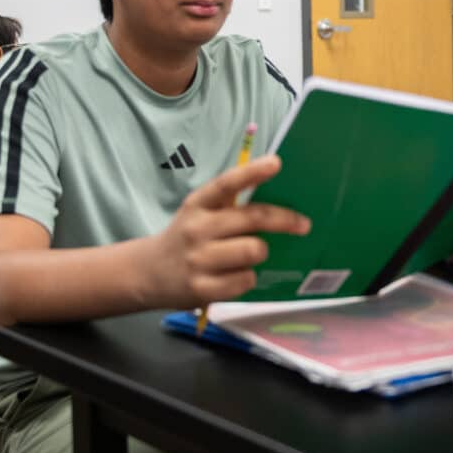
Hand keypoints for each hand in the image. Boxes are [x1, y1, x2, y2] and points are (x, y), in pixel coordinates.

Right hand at [146, 154, 310, 307]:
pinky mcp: (201, 288)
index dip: (252, 172)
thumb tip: (278, 204)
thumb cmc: (188, 237)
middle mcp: (197, 228)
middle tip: (303, 224)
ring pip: (254, 251)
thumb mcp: (199, 212)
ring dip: (260, 253)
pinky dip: (247, 278)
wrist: (149, 272)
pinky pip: (245, 281)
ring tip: (251, 254)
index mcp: (199, 203)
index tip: (276, 163)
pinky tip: (236, 276)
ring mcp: (198, 259)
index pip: (227, 184)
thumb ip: (229, 205)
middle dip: (285, 220)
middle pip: (252, 219)